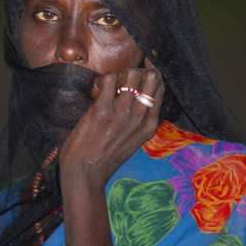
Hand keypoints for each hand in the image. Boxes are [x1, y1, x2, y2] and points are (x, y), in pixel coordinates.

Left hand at [59, 57, 164, 188]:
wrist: (85, 174)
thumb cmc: (104, 157)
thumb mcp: (132, 141)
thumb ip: (137, 121)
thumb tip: (134, 95)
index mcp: (149, 126)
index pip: (160, 88)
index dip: (147, 77)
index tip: (132, 81)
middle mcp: (140, 118)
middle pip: (152, 76)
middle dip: (136, 71)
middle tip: (120, 82)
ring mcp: (122, 113)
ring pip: (131, 74)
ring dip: (118, 74)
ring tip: (108, 86)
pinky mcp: (102, 110)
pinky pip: (108, 79)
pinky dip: (101, 79)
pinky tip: (96, 91)